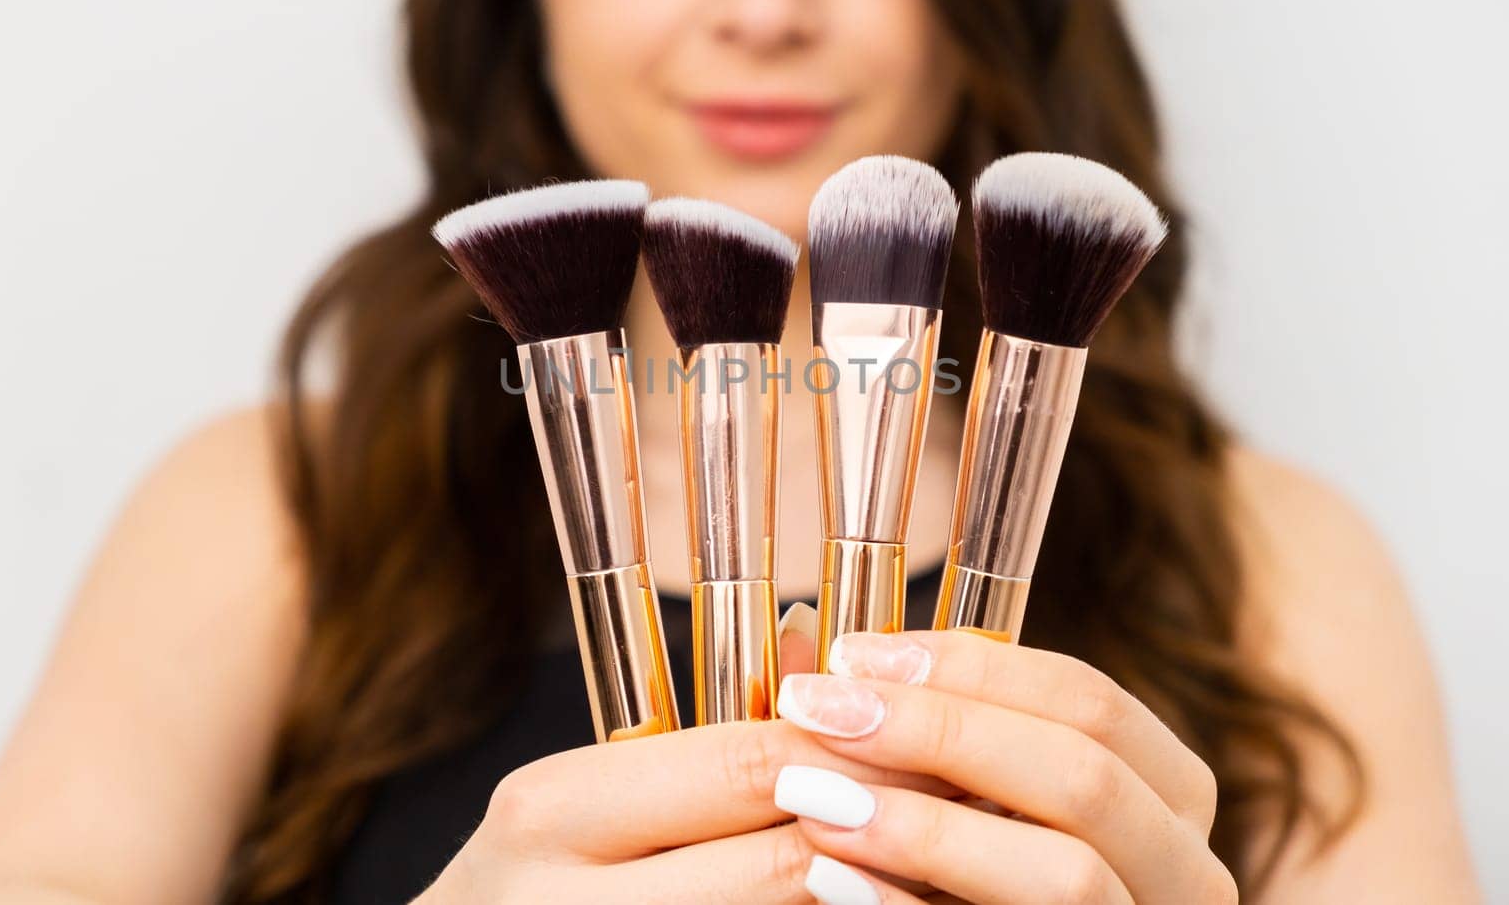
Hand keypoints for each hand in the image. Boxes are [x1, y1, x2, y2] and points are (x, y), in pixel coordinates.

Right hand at [415, 607, 944, 902]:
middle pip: (786, 863)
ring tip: (956, 861)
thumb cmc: (529, 884)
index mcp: (553, 808)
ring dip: (889, 895)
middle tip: (978, 799)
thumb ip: (701, 732)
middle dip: (892, 828)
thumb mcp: (585, 801)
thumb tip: (816, 631)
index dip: (857, 748)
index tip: (932, 729)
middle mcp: (571, 902)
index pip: (744, 763)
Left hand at [770, 629, 1237, 903]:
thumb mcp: (970, 795)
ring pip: (1070, 872)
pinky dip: (911, 904)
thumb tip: (812, 639)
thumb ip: (927, 732)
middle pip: (1084, 774)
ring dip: (926, 827)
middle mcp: (1184, 868)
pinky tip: (829, 878)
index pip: (1088, 699)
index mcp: (1165, 795)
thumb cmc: (969, 874)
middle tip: (817, 709)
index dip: (968, 665)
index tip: (851, 653)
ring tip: (812, 798)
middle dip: (940, 731)